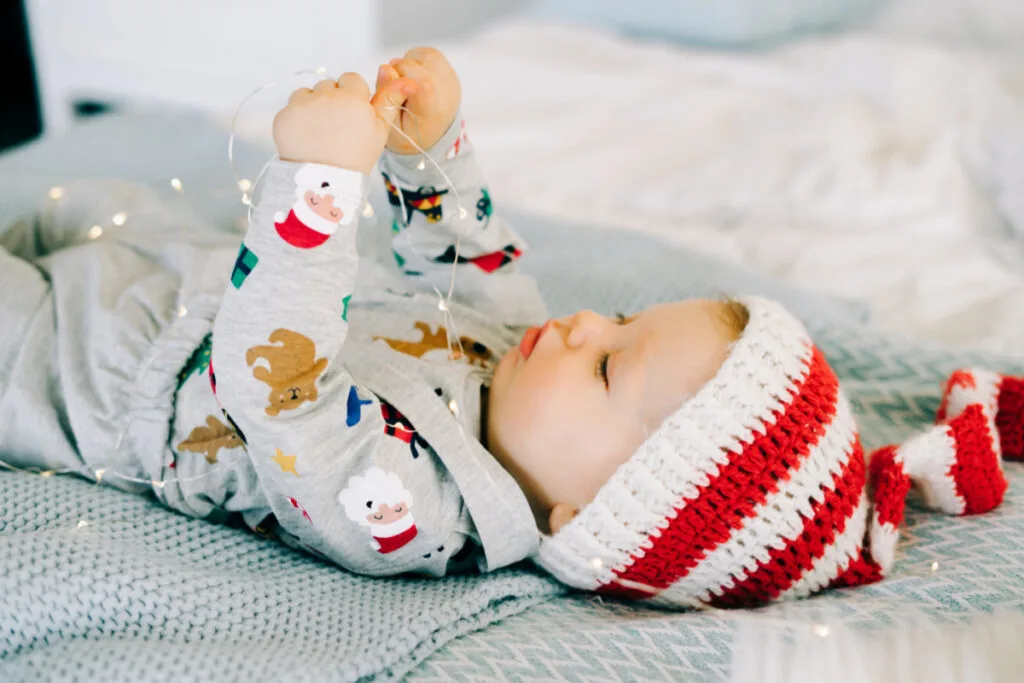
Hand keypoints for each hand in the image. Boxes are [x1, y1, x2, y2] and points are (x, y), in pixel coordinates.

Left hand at [273, 72, 416, 174]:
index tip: (353, 116)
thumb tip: (409, 80)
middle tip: (336, 128)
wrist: (326, 184)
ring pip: (308, 93)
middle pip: (329, 86)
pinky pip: (291, 108)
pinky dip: (297, 119)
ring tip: (320, 133)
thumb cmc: (357, 158)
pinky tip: (306, 137)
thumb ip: (390, 101)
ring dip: (313, 106)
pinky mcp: (284, 116)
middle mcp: (326, 96)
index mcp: (352, 98)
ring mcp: (302, 105)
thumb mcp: (380, 131)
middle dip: (333, 101)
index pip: (352, 79)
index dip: (353, 97)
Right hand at [376, 47, 461, 154]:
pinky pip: (431, 54)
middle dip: (401, 69)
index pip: (422, 80)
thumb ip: (386, 98)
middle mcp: (447, 93)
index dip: (399, 75)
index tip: (392, 88)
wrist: (431, 137)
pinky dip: (417, 59)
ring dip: (409, 63)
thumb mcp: (392, 126)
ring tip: (405, 82)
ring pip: (425, 56)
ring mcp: (451, 81)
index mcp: (434, 110)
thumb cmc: (410, 134)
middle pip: (421, 64)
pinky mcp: (450, 73)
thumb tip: (385, 68)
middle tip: (397, 87)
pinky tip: (413, 75)